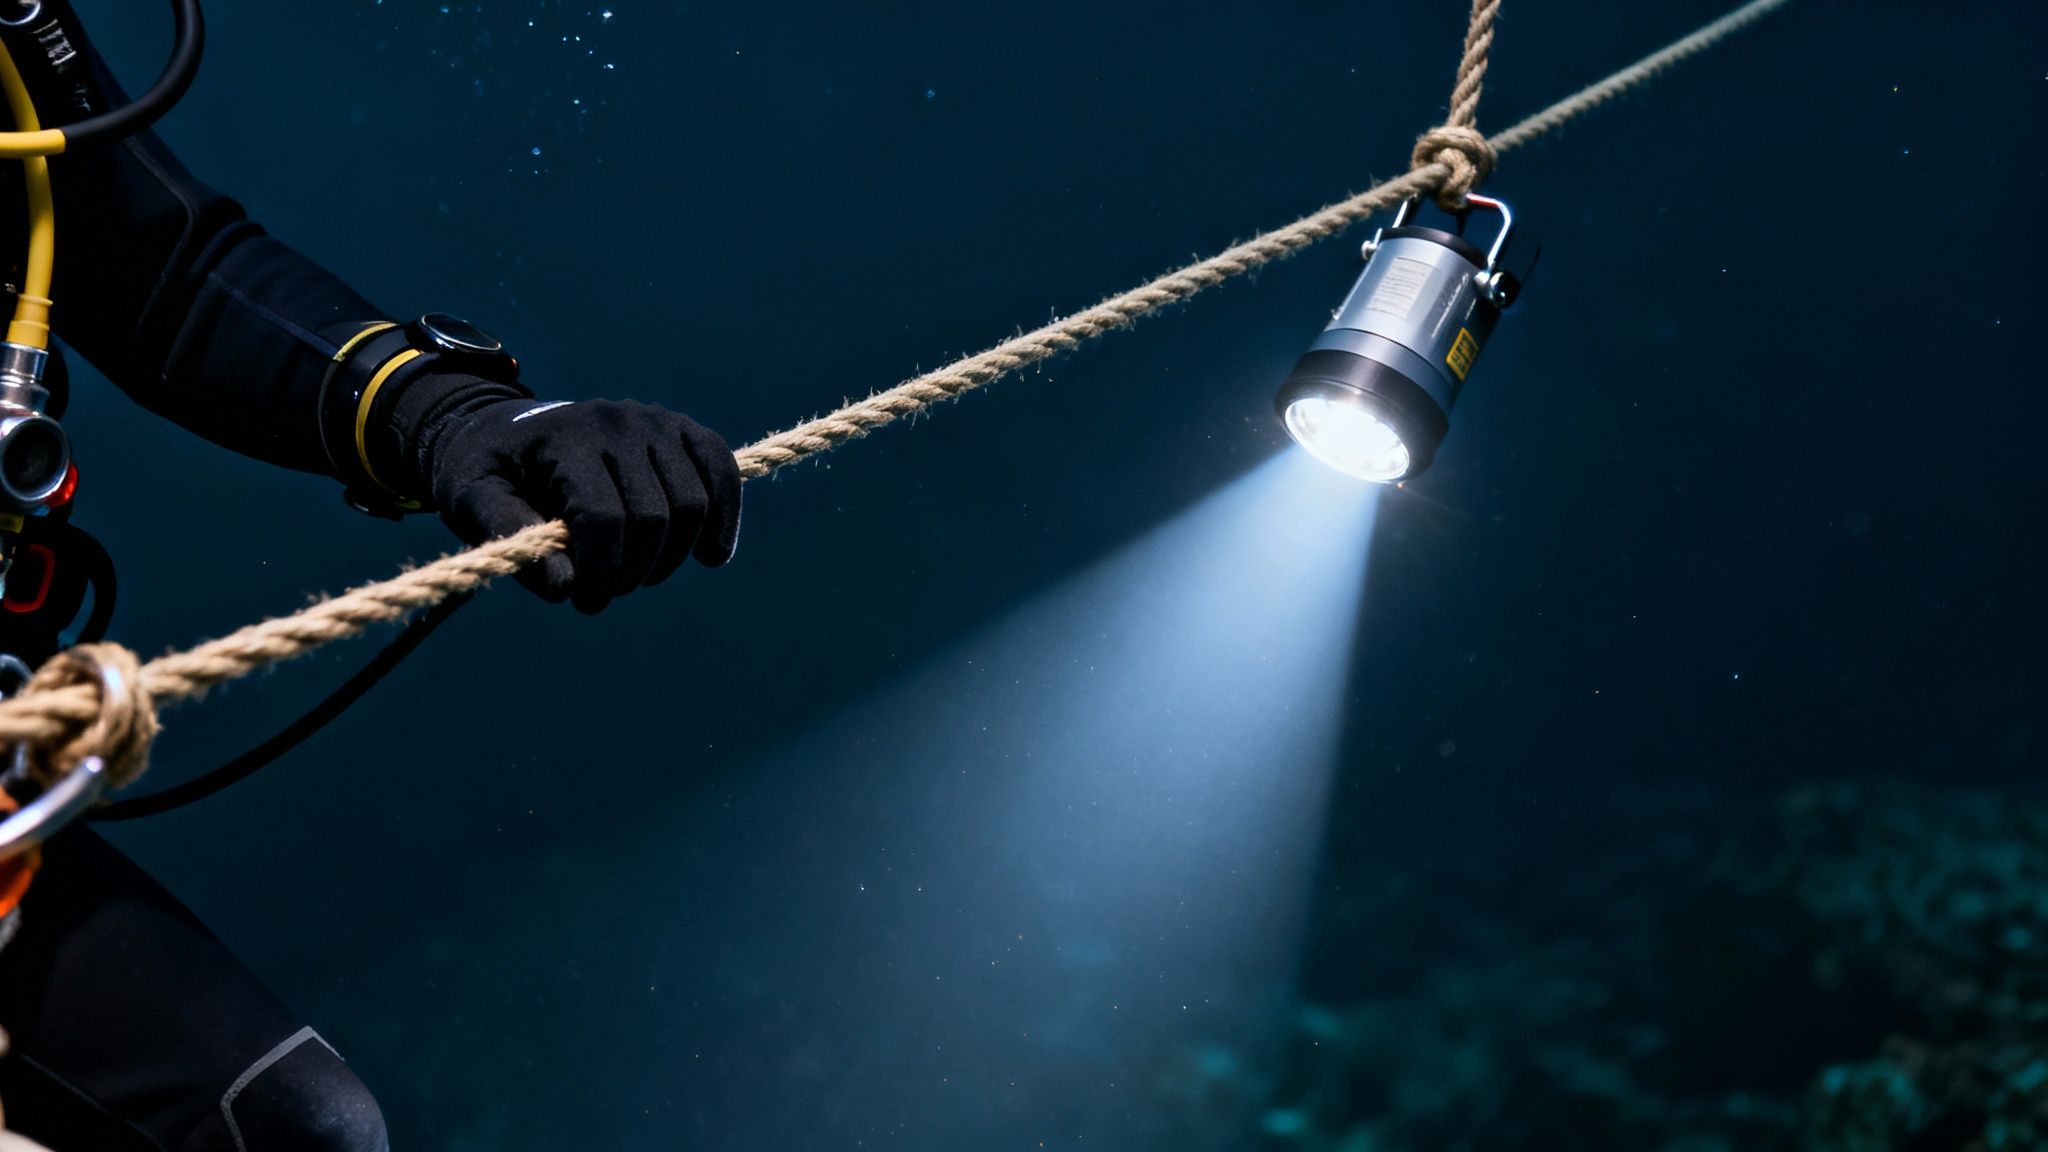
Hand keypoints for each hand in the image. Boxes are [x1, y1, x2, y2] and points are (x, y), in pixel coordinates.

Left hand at [426, 398, 742, 613]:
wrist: (509, 428)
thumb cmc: (491, 472)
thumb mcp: (471, 500)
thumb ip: (508, 536)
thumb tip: (566, 586)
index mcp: (566, 440)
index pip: (604, 518)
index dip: (601, 573)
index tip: (585, 603)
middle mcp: (618, 422)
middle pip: (654, 518)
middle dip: (633, 571)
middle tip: (607, 590)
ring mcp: (656, 421)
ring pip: (693, 504)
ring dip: (671, 557)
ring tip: (640, 573)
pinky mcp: (683, 429)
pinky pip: (723, 472)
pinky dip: (725, 519)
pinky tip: (709, 554)